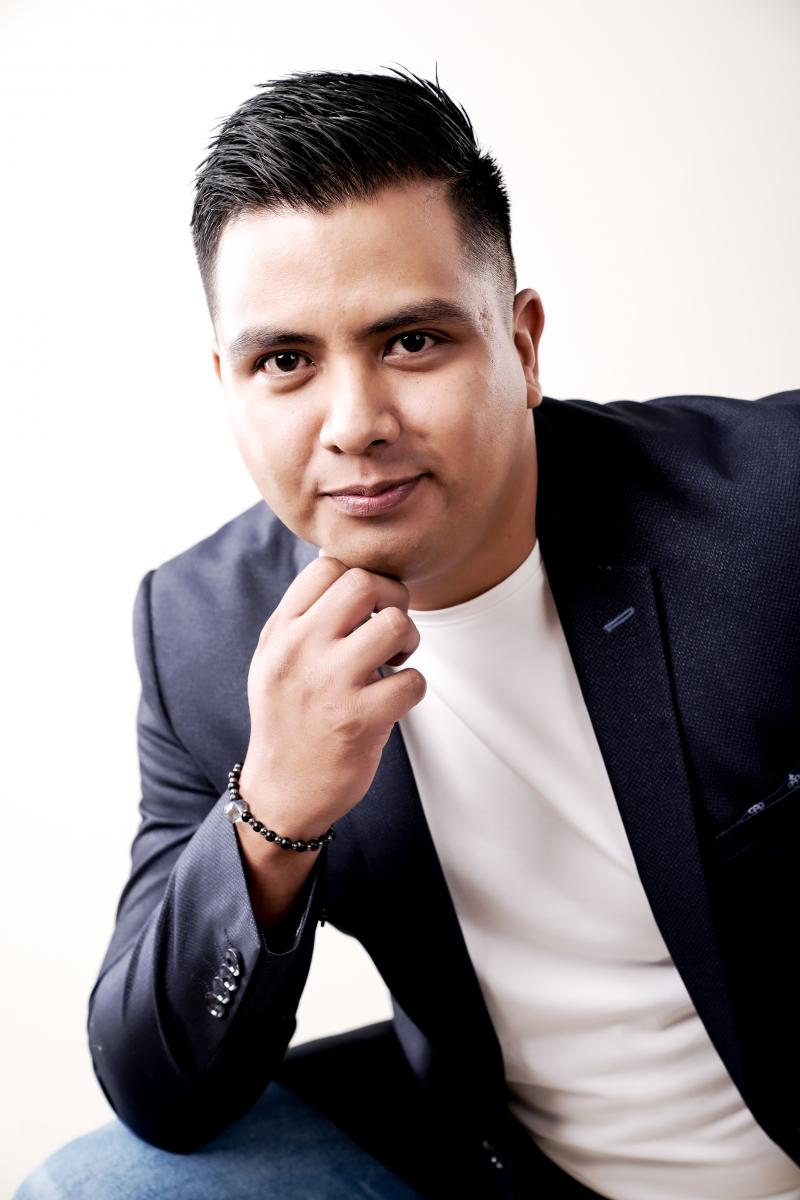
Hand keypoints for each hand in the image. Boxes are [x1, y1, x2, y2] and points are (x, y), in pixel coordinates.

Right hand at [239, 556, 424, 838]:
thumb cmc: (287, 719)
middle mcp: (301, 652)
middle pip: (364, 583)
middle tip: (389, 629)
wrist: (281, 791)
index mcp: (281, 632)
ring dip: (409, 640)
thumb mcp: (274, 659)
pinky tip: (394, 698)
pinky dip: (413, 687)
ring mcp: (330, 686)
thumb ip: (303, 617)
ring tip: (394, 661)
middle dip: (393, 599)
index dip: (360, 576)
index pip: (327, 566)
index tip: (366, 605)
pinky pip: (412, 680)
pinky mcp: (358, 721)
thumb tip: (347, 571)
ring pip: (395, 625)